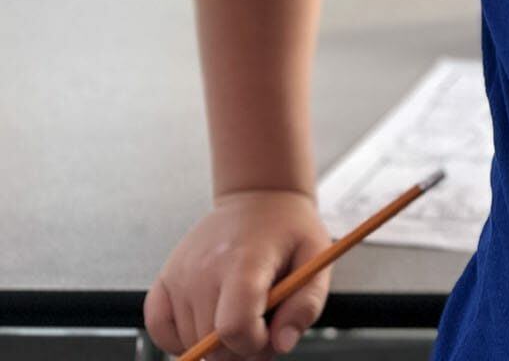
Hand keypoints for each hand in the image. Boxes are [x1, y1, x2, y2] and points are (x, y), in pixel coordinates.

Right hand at [144, 190, 332, 358]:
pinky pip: (159, 330)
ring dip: (215, 342)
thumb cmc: (289, 230)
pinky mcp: (164, 278)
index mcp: (245, 261)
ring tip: (239, 311)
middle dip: (240, 348)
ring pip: (189, 342)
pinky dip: (180, 339)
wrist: (260, 197)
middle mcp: (205, 267)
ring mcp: (180, 273)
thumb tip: (282, 344)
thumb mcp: (315, 260)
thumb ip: (305, 305)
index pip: (234, 327)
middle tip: (260, 324)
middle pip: (211, 342)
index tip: (269, 330)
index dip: (255, 344)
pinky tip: (208, 321)